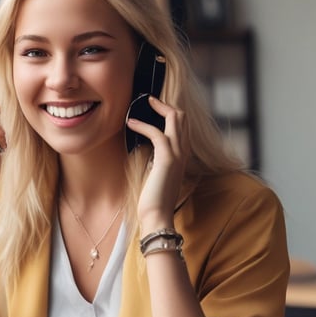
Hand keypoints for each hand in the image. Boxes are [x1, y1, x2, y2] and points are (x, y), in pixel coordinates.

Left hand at [127, 96, 189, 230]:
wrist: (158, 216)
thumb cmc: (154, 200)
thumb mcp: (157, 175)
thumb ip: (156, 161)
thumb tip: (148, 151)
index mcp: (181, 156)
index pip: (182, 126)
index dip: (170, 113)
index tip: (155, 107)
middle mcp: (183, 152)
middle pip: (182, 117)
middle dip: (167, 105)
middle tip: (150, 100)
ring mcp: (177, 154)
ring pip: (176, 118)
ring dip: (159, 107)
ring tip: (144, 102)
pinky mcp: (167, 159)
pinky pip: (157, 133)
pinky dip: (143, 125)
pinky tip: (132, 123)